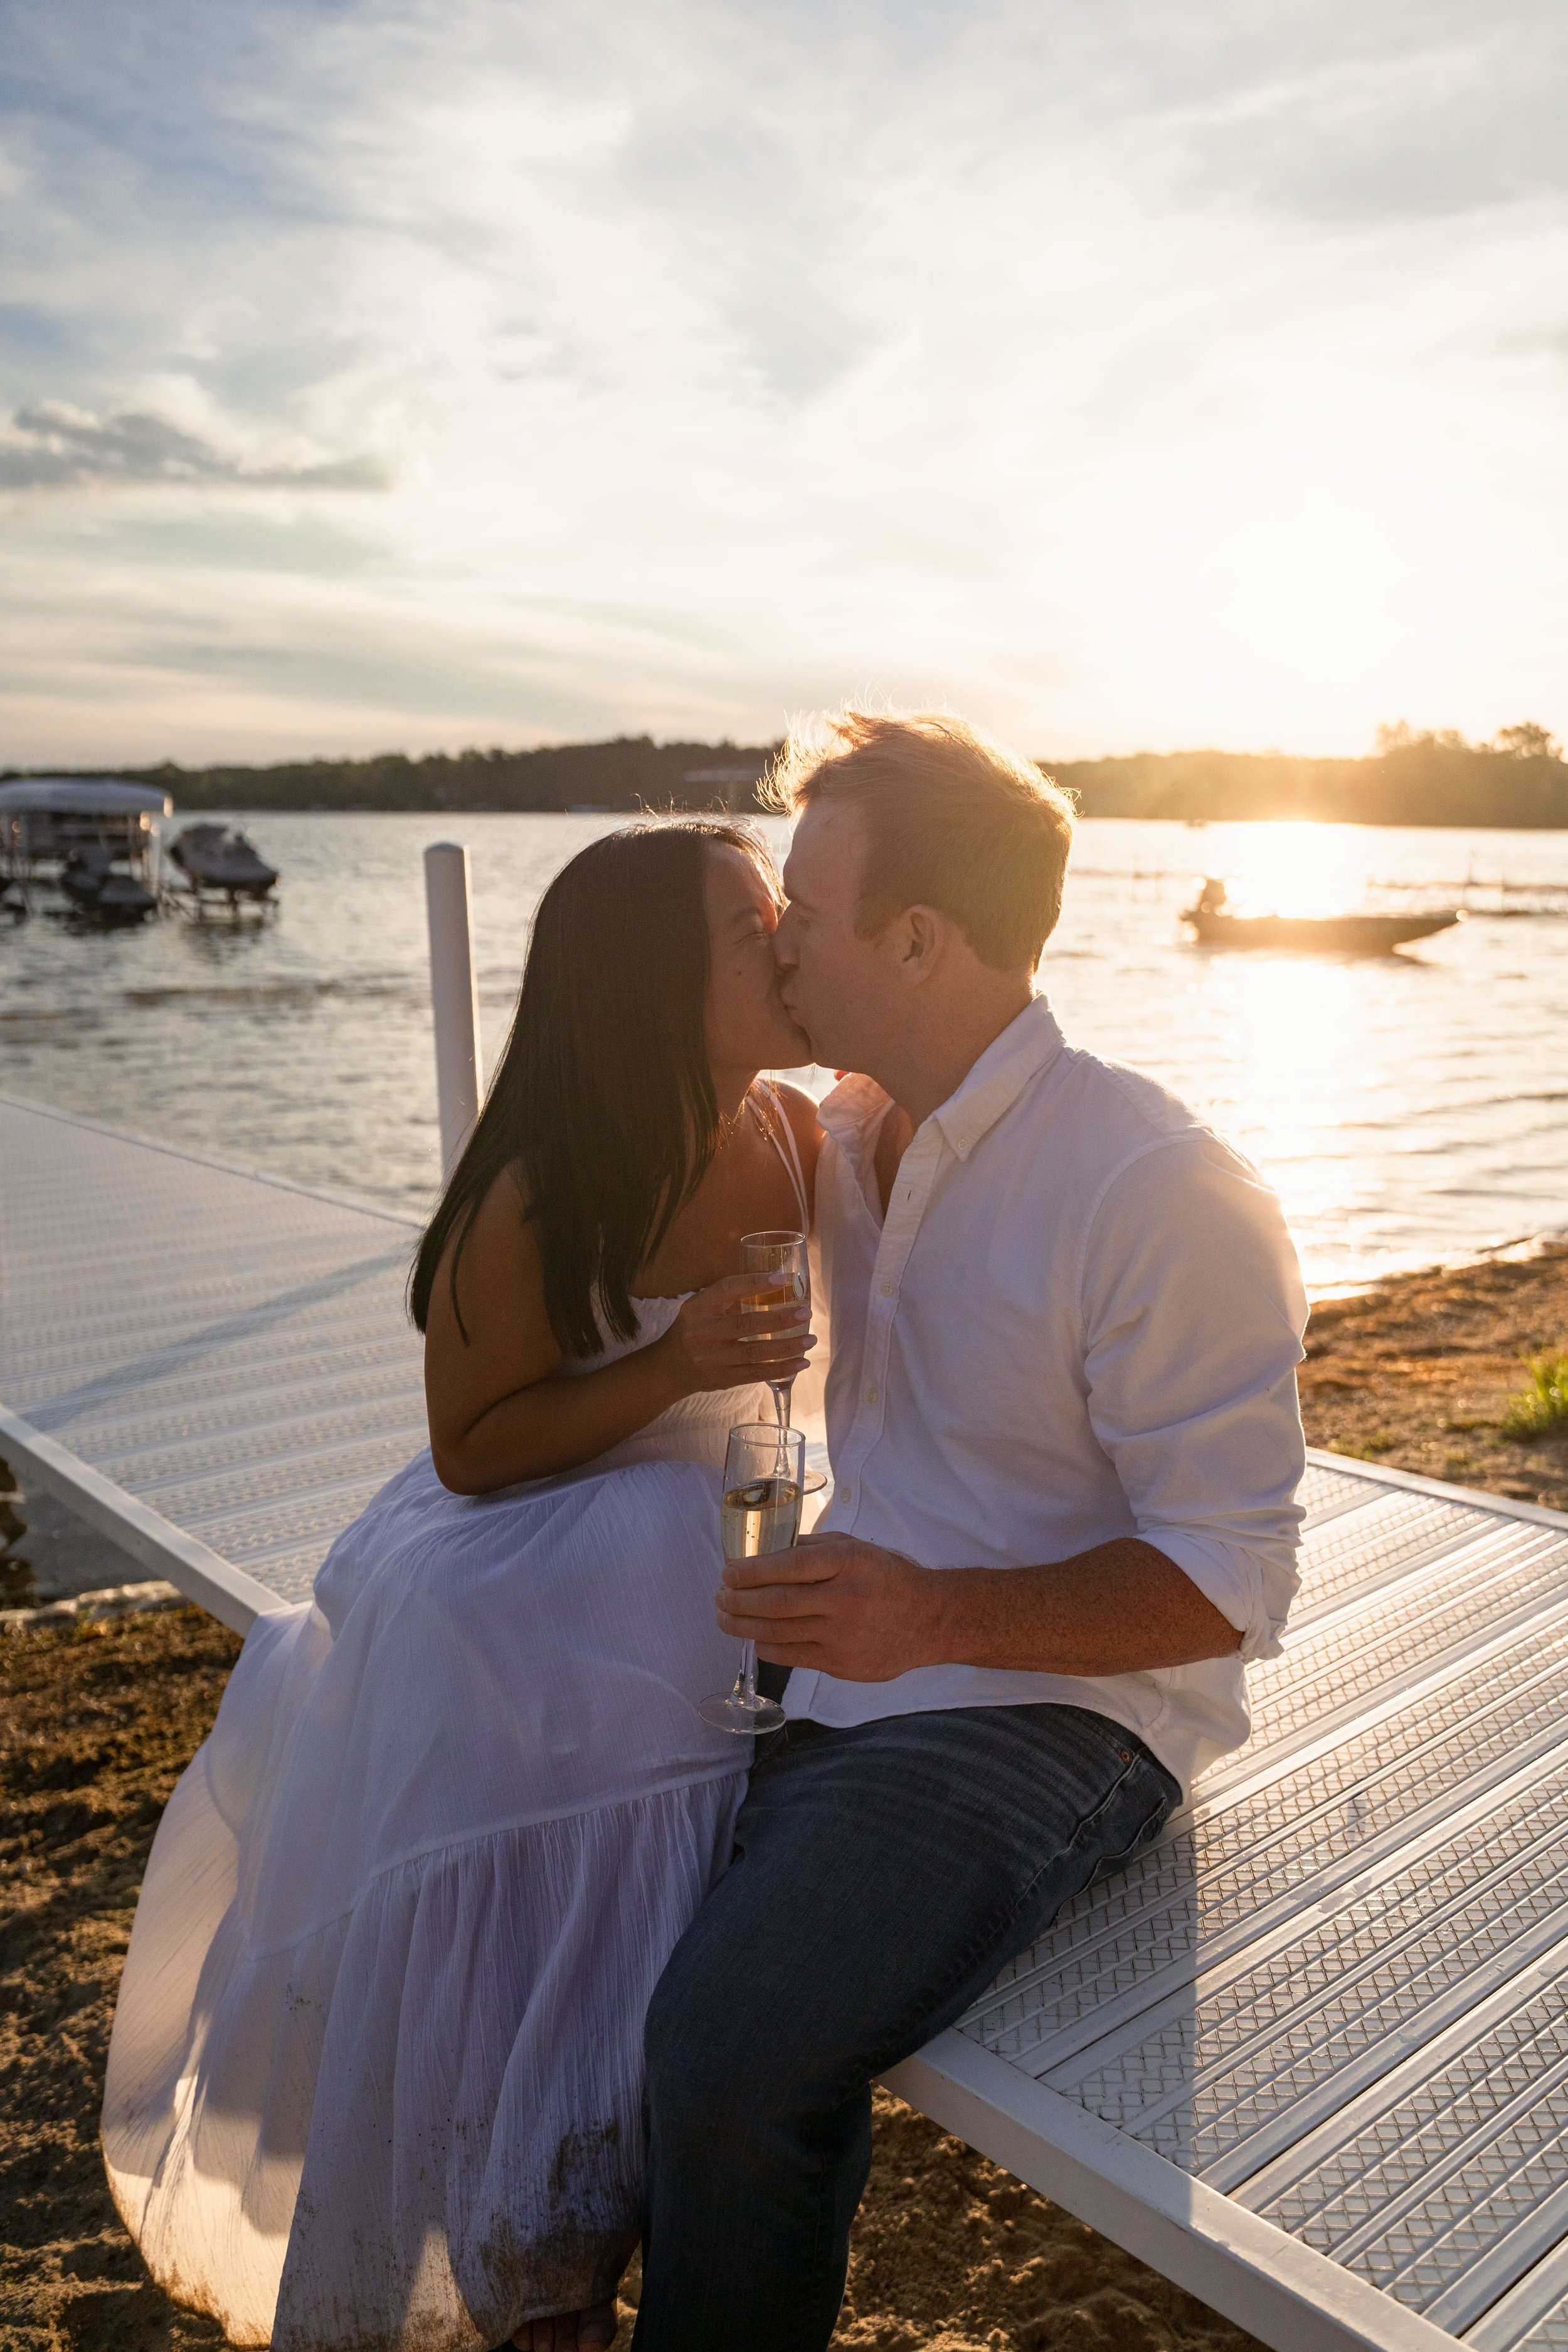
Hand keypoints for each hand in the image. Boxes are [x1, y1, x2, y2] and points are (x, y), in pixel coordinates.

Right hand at [655, 1272, 814, 1397]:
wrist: (671, 1366)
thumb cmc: (697, 1327)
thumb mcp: (703, 1306)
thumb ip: (732, 1295)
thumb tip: (778, 1281)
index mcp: (698, 1307)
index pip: (727, 1289)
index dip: (755, 1283)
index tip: (783, 1278)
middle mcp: (702, 1333)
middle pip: (745, 1325)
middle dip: (779, 1319)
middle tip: (806, 1312)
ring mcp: (712, 1359)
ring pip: (754, 1353)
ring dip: (787, 1347)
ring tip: (811, 1339)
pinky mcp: (722, 1379)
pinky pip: (756, 1374)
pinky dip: (781, 1368)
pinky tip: (801, 1363)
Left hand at [716, 1531, 943, 1681]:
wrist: (929, 1621)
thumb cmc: (887, 1578)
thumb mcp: (856, 1549)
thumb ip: (813, 1548)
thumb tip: (763, 1552)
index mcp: (847, 1562)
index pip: (788, 1566)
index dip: (750, 1571)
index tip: (727, 1572)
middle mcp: (844, 1598)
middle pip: (776, 1602)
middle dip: (738, 1600)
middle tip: (719, 1597)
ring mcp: (842, 1635)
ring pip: (778, 1632)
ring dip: (743, 1625)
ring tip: (724, 1618)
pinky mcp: (840, 1663)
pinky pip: (791, 1656)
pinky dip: (766, 1646)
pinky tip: (755, 1639)